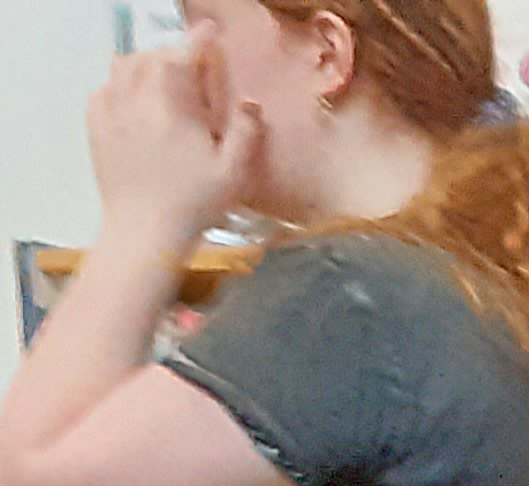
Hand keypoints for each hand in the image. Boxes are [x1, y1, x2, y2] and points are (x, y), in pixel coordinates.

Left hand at [88, 46, 260, 253]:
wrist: (143, 232)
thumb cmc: (192, 205)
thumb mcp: (233, 173)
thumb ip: (246, 133)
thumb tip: (251, 103)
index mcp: (172, 105)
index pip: (183, 55)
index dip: (199, 38)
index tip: (210, 31)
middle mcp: (136, 99)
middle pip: (151, 56)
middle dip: (172, 52)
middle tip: (191, 62)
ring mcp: (111, 111)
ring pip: (123, 66)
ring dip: (144, 63)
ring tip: (161, 75)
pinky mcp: (97, 126)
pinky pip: (104, 88)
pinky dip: (120, 83)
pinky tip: (133, 97)